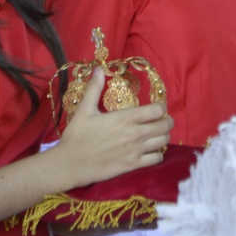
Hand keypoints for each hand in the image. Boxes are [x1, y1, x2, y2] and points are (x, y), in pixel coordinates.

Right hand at [55, 68, 172, 188]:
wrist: (69, 164)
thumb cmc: (77, 136)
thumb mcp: (84, 109)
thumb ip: (94, 88)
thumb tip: (99, 69)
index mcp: (125, 117)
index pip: (157, 110)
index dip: (160, 107)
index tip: (155, 108)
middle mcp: (135, 133)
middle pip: (165, 125)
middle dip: (166, 121)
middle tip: (159, 121)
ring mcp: (136, 151)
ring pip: (164, 142)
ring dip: (163, 136)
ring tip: (156, 134)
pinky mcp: (133, 165)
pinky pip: (157, 159)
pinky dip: (158, 154)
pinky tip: (150, 151)